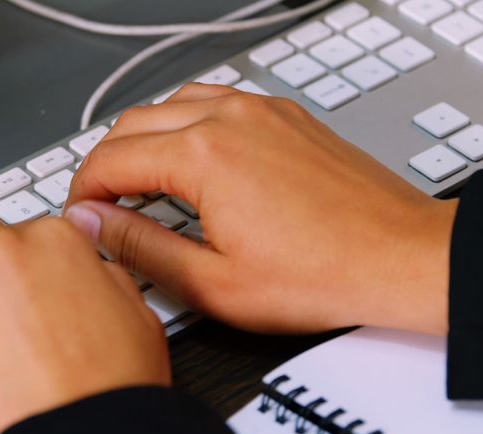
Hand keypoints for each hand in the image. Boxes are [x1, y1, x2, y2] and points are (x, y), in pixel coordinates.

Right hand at [64, 83, 457, 334]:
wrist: (401, 258)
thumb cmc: (324, 275)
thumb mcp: (213, 284)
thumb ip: (140, 249)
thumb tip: (93, 226)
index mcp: (204, 154)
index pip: (111, 159)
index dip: (83, 192)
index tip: (81, 220)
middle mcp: (230, 118)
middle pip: (134, 123)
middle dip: (105, 164)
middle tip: (101, 208)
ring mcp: (262, 110)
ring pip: (173, 104)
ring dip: (144, 140)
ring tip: (138, 185)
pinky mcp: (287, 116)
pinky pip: (216, 101)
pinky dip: (186, 126)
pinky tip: (190, 163)